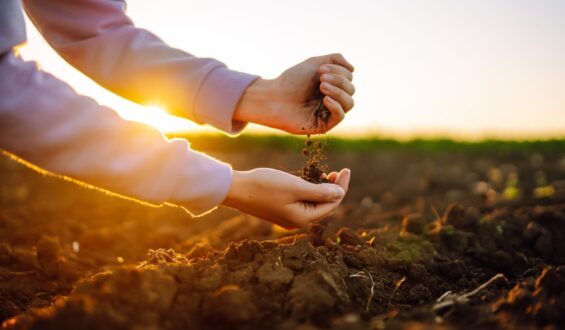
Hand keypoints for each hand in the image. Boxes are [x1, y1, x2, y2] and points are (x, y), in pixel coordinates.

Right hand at [222, 168, 350, 227]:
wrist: (236, 189)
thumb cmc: (265, 186)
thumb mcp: (296, 186)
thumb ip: (320, 191)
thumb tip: (340, 194)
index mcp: (303, 218)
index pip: (331, 204)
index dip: (342, 187)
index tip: (346, 170)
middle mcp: (296, 221)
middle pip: (324, 206)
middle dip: (334, 189)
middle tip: (339, 171)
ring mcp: (287, 217)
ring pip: (313, 204)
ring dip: (322, 189)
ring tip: (327, 174)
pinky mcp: (280, 210)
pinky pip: (301, 202)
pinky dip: (309, 191)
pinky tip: (310, 180)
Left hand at [234, 54, 354, 134]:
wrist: (273, 98)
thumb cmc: (291, 81)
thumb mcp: (314, 63)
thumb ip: (335, 59)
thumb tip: (353, 68)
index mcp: (331, 85)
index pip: (349, 78)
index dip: (339, 71)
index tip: (320, 69)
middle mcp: (332, 99)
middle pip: (351, 90)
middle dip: (339, 81)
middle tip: (321, 78)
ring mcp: (328, 113)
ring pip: (349, 103)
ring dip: (339, 92)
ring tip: (322, 86)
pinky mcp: (323, 125)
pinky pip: (340, 117)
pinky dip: (336, 106)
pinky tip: (326, 99)